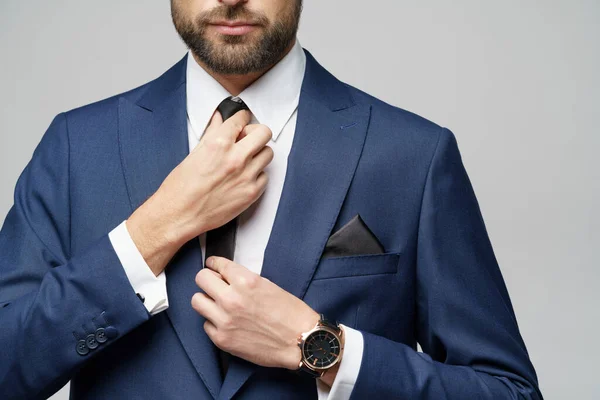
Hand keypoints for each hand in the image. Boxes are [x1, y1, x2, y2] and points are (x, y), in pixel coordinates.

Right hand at [126, 109, 273, 274]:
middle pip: (264, 132)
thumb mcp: (194, 153)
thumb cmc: (181, 187)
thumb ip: (212, 134)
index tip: (242, 121)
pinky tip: (244, 177)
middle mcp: (236, 158)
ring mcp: (246, 176)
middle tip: (248, 139)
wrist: (179, 214)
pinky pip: (265, 176)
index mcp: (219, 144)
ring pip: (268, 153)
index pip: (241, 119)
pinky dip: (257, 175)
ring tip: (246, 160)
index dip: (242, 118)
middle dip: (256, 133)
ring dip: (259, 153)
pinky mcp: (251, 193)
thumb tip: (219, 120)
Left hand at [192, 256, 319, 369]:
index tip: (212, 266)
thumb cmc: (290, 313)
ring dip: (207, 300)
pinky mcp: (222, 339)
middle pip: (201, 279)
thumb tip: (225, 277)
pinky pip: (206, 324)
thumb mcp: (268, 285)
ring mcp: (224, 320)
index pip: (217, 264)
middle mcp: (231, 298)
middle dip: (208, 279)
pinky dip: (214, 322)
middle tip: (214, 284)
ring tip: (218, 304)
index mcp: (245, 281)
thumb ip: (243, 280)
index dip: (214, 264)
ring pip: (197, 301)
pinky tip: (227, 323)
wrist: (300, 341)